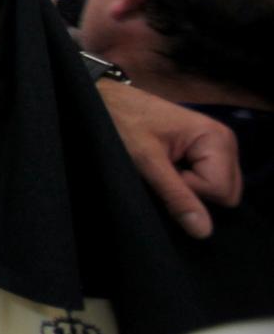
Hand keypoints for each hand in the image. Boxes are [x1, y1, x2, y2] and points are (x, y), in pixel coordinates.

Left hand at [98, 80, 241, 237]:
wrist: (108, 101)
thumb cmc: (124, 123)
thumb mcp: (146, 161)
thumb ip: (176, 195)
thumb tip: (204, 232)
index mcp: (218, 139)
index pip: (222, 192)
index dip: (191, 191)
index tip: (164, 171)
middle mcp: (225, 142)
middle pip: (226, 194)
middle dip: (194, 192)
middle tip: (165, 170)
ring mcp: (217, 147)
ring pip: (218, 191)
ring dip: (190, 188)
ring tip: (165, 167)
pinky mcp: (206, 152)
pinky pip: (209, 182)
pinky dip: (189, 182)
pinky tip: (170, 167)